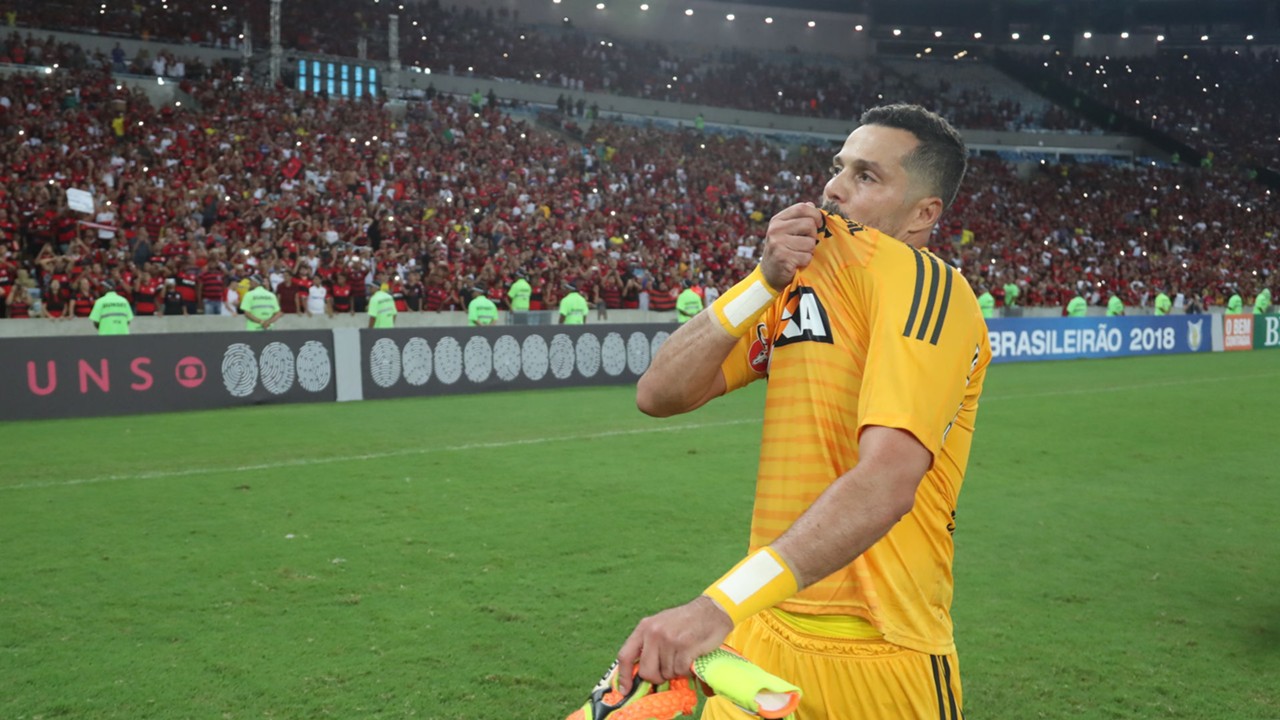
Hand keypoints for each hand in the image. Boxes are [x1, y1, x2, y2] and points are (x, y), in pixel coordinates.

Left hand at [614, 595, 732, 694]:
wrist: (711, 610)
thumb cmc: (685, 622)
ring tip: (684, 656)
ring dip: (676, 671)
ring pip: (666, 673)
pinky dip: (687, 670)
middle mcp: (653, 633)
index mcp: (644, 627)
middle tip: (668, 670)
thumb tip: (640, 673)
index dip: (623, 676)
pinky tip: (692, 657)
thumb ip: (649, 645)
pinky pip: (681, 671)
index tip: (625, 690)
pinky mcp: (685, 646)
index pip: (625, 655)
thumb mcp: (660, 625)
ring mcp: (669, 639)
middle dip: (658, 677)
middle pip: (646, 671)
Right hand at [760, 203, 821, 289]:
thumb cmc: (783, 251)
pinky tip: (796, 263)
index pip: (802, 207)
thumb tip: (812, 205)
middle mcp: (775, 229)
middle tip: (805, 244)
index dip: (815, 214)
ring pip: (810, 242)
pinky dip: (806, 261)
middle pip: (809, 224)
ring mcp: (778, 243)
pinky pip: (807, 256)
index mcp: (777, 220)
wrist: (769, 274)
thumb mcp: (786, 231)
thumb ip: (798, 218)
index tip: (819, 224)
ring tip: (799, 254)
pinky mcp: (783, 258)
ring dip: (809, 250)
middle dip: (813, 236)